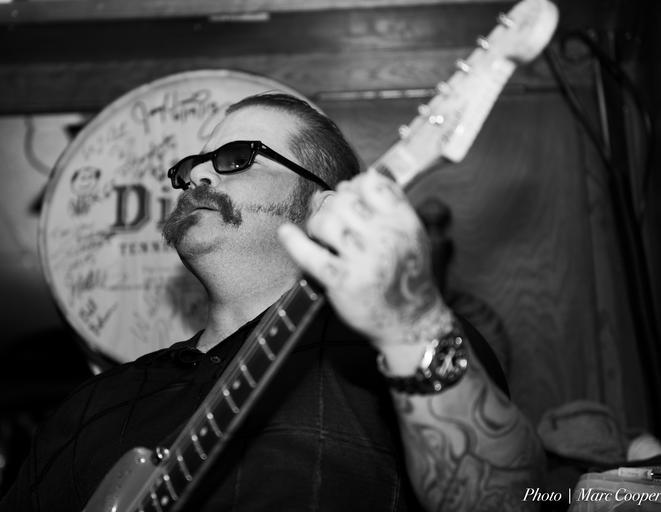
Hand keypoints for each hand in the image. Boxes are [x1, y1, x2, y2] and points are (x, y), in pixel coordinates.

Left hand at [278, 170, 448, 372]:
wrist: (411, 321)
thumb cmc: (406, 275)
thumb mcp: (411, 234)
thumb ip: (389, 205)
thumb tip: (351, 182)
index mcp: (403, 221)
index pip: (371, 182)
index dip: (353, 185)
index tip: (349, 196)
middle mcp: (385, 237)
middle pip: (344, 199)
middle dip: (331, 204)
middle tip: (330, 217)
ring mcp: (363, 260)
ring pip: (326, 220)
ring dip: (316, 223)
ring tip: (320, 233)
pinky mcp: (342, 281)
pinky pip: (309, 254)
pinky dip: (293, 241)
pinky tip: (286, 233)